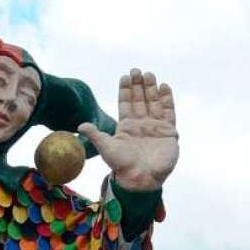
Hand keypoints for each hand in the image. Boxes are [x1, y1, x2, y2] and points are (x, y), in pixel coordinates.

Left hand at [79, 69, 177, 191]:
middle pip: (140, 100)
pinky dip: (167, 99)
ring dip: (152, 89)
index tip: (125, 76)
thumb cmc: (122, 165)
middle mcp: (141, 125)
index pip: (126, 104)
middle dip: (139, 85)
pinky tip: (164, 86)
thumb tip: (80, 125)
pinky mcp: (169, 132)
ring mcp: (155, 127)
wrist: (140, 179)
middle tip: (136, 70)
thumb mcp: (106, 148)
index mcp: (126, 127)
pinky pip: (169, 112)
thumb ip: (95, 134)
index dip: (126, 90)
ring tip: (148, 74)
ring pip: (154, 103)